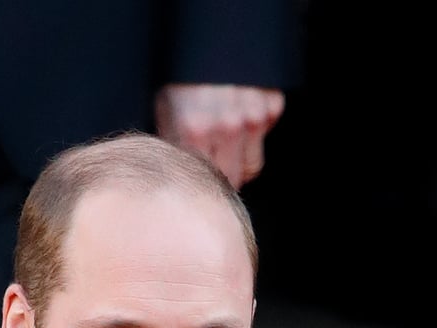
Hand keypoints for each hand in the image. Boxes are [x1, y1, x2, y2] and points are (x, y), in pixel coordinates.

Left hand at [155, 83, 284, 186]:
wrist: (208, 35)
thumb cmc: (181, 72)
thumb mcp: (165, 108)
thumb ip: (177, 145)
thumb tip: (187, 175)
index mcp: (196, 128)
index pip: (209, 181)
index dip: (206, 182)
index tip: (201, 180)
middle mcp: (229, 125)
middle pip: (237, 178)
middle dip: (224, 174)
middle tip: (213, 162)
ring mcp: (254, 115)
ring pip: (253, 163)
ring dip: (240, 157)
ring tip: (224, 137)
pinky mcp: (271, 104)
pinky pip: (263, 137)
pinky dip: (253, 131)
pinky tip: (238, 114)